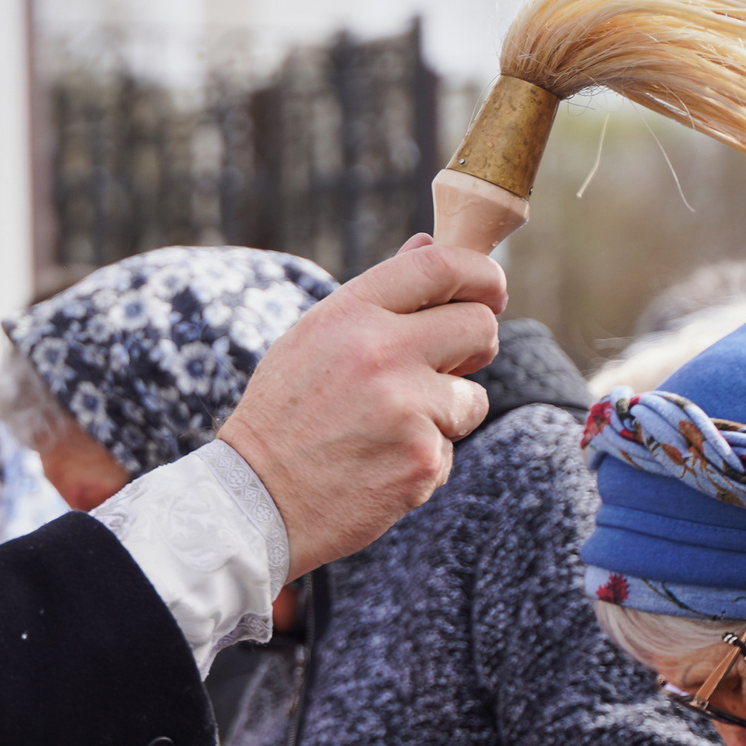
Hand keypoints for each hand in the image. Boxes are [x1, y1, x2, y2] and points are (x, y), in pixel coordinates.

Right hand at [222, 234, 503, 576]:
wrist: (254, 500)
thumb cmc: (284, 415)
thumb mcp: (314, 339)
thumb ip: (378, 297)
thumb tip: (430, 244)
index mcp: (349, 314)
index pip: (441, 266)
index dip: (482, 273)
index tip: (491, 289)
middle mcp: (380, 353)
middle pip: (479, 326)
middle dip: (475, 346)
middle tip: (449, 364)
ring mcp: (406, 408)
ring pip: (472, 397)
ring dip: (445, 413)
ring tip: (387, 429)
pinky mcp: (422, 459)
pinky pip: (451, 447)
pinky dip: (424, 456)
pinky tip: (378, 463)